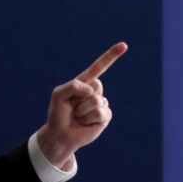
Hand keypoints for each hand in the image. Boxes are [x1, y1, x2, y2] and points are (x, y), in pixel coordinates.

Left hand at [37, 43, 127, 168]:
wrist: (60, 135)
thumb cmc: (58, 114)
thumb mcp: (58, 94)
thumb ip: (72, 86)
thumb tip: (92, 91)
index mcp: (85, 82)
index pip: (100, 67)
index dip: (112, 56)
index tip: (124, 46)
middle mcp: (96, 91)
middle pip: (96, 85)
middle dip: (80, 98)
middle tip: (73, 107)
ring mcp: (102, 104)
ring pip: (96, 100)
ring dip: (82, 111)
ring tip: (77, 117)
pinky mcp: (106, 117)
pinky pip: (100, 112)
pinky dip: (88, 119)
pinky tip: (85, 123)